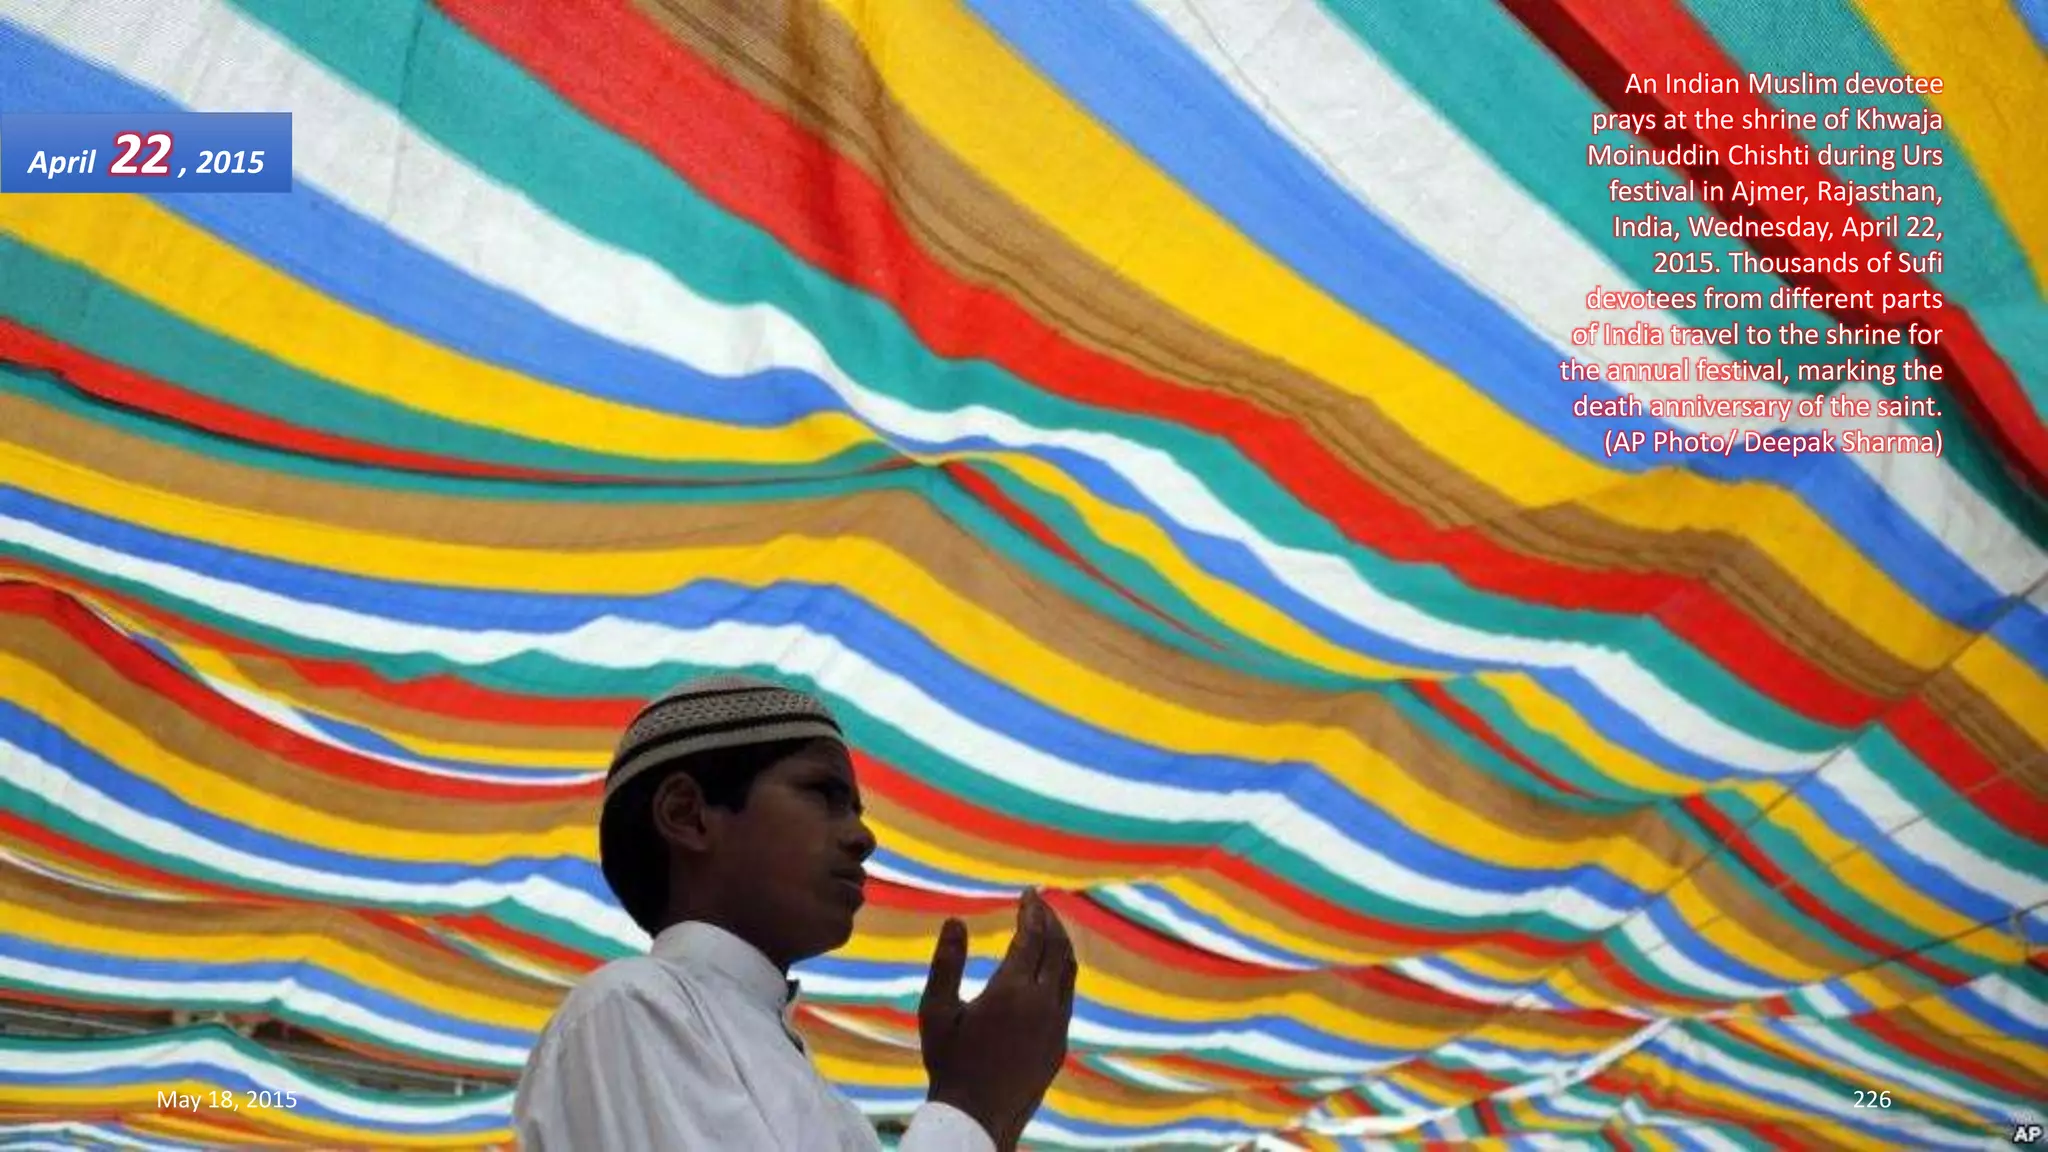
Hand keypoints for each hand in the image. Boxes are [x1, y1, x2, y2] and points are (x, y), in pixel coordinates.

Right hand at [918, 888, 1077, 1149]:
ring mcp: (1056, 1024)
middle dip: (1049, 919)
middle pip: (1056, 947)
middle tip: (1039, 902)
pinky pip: (1068, 995)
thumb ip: (946, 962)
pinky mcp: (1061, 1043)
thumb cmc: (950, 1062)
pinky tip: (1049, 969)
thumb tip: (955, 920)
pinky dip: (1062, 971)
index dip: (1032, 910)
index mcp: (1012, 990)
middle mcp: (1042, 1003)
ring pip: (1069, 971)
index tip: (1028, 892)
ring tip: (1049, 927)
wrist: (978, 1118)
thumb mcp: (935, 1010)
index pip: (1032, 935)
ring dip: (1060, 943)